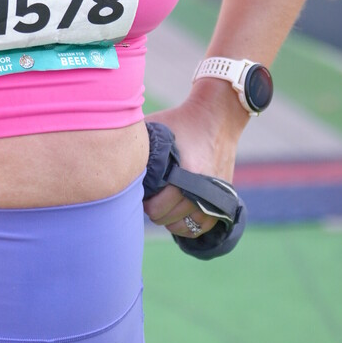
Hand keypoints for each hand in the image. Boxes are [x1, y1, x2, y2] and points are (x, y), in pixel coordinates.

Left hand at [144, 97, 240, 242]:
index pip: (159, 206)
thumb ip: (137, 147)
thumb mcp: (155, 128)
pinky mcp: (224, 195)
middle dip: (156, 213)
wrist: (217, 116)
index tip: (141, 196)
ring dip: (172, 222)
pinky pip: (205, 226)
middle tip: (150, 202)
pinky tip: (178, 218)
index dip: (145, 204)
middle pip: (171, 218)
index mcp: (186, 172)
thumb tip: (117, 167)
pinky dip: (190, 227)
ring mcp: (216, 193)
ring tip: (163, 210)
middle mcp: (204, 186)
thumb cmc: (180, 121)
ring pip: (188, 226)